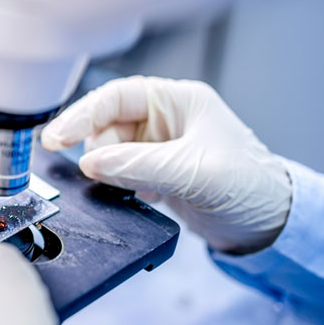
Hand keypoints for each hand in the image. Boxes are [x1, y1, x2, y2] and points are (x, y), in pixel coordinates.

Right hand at [41, 76, 291, 253]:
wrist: (267, 226)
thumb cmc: (249, 186)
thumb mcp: (193, 172)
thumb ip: (138, 165)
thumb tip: (90, 163)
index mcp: (176, 101)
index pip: (115, 98)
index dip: (82, 115)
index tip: (56, 138)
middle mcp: (163, 119)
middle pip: (105, 126)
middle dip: (96, 150)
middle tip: (91, 172)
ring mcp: (156, 147)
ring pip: (107, 153)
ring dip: (107, 172)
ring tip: (131, 189)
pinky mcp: (152, 173)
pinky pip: (116, 174)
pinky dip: (115, 185)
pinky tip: (135, 196)